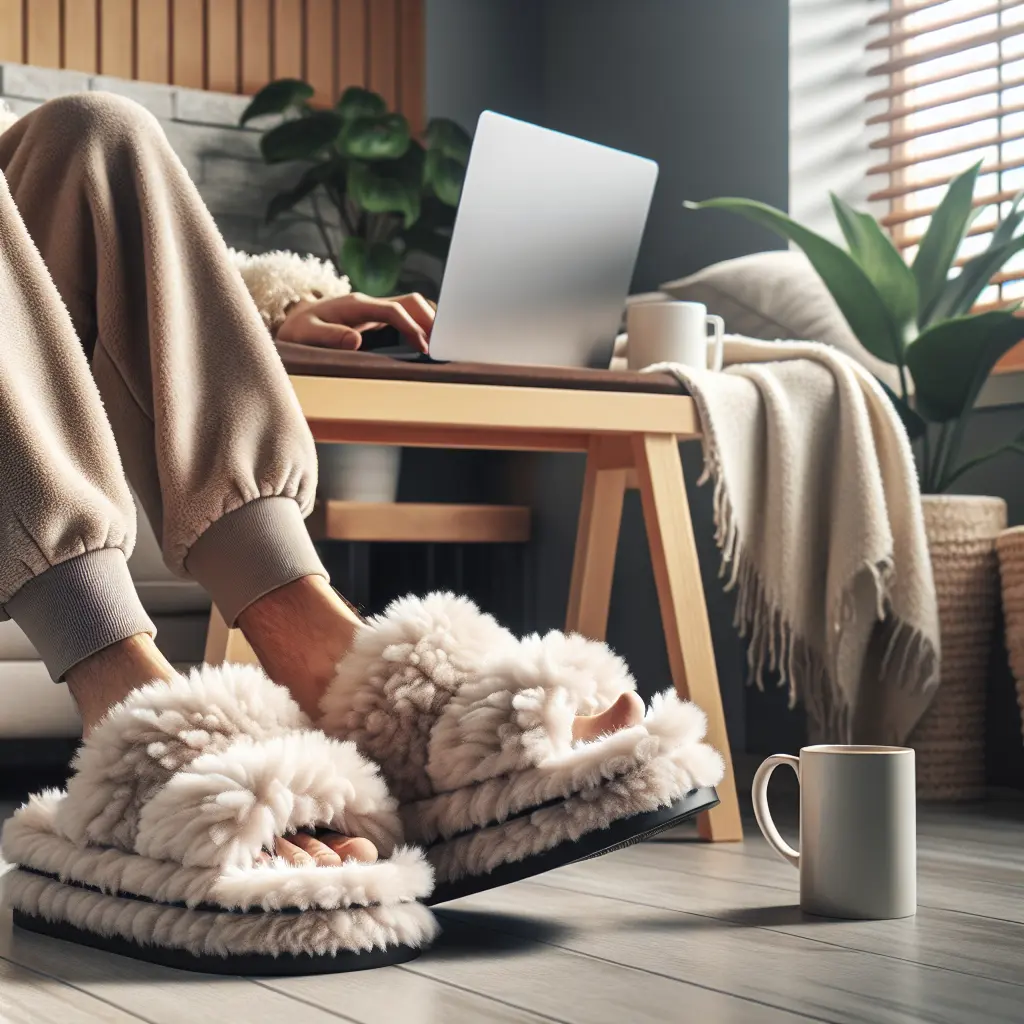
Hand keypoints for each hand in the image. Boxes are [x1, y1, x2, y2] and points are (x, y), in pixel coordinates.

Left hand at [276, 292, 434, 352]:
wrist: (293, 321)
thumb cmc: (299, 330)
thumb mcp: (307, 334)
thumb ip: (330, 336)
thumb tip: (355, 341)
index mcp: (355, 305)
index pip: (393, 310)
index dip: (412, 327)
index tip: (424, 347)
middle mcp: (369, 302)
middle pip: (410, 301)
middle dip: (430, 319)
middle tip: (444, 344)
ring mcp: (374, 308)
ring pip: (412, 305)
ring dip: (429, 320)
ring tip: (443, 343)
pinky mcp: (377, 316)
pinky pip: (406, 314)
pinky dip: (422, 323)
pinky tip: (429, 340)